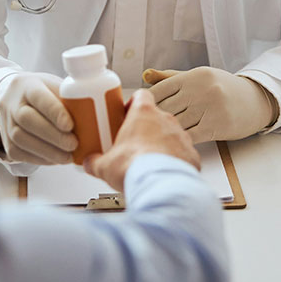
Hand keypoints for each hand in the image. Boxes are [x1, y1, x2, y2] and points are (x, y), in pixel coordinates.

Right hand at [0, 73, 76, 164]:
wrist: (15, 100)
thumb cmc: (42, 93)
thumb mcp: (55, 87)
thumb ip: (69, 98)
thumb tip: (93, 114)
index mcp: (28, 85)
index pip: (38, 96)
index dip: (54, 112)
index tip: (70, 125)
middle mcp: (13, 103)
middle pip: (27, 119)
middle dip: (53, 135)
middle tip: (73, 144)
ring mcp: (6, 123)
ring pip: (21, 139)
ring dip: (48, 151)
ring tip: (68, 156)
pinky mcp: (6, 142)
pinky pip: (19, 154)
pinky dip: (40, 159)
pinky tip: (55, 159)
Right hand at [84, 89, 199, 190]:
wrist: (160, 185)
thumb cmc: (136, 167)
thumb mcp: (104, 165)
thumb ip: (95, 161)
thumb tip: (90, 163)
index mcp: (143, 114)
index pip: (140, 96)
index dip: (132, 104)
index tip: (124, 115)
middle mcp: (165, 120)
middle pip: (155, 117)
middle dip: (145, 129)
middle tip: (133, 144)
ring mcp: (181, 136)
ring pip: (170, 135)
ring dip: (160, 144)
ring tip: (148, 161)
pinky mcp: (191, 154)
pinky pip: (182, 153)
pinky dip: (174, 160)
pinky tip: (163, 172)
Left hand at [143, 66, 277, 142]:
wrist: (255, 100)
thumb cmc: (222, 88)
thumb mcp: (198, 77)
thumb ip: (170, 78)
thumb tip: (145, 75)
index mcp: (192, 76)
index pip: (159, 90)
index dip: (143, 103)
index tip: (132, 113)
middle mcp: (200, 89)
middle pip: (165, 108)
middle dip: (150, 121)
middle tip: (137, 131)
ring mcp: (209, 107)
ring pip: (176, 123)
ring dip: (163, 133)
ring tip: (150, 140)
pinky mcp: (217, 124)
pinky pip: (190, 135)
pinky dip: (179, 141)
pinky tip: (172, 144)